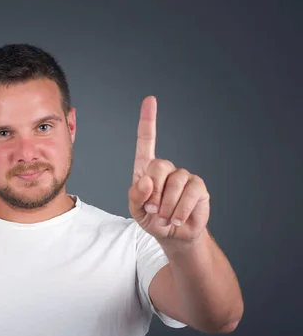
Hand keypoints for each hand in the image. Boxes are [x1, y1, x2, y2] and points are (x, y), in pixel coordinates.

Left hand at [128, 96, 209, 242]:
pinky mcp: (198, 188)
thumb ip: (135, 196)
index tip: (150, 99)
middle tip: (153, 210)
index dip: (148, 120)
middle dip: (153, 192)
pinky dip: (180, 210)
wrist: (173, 235)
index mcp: (146, 170)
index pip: (146, 141)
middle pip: (158, 166)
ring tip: (164, 218)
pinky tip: (177, 219)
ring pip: (175, 182)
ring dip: (167, 205)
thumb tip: (147, 181)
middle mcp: (166, 169)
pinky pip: (190, 193)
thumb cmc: (152, 219)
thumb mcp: (136, 210)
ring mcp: (184, 176)